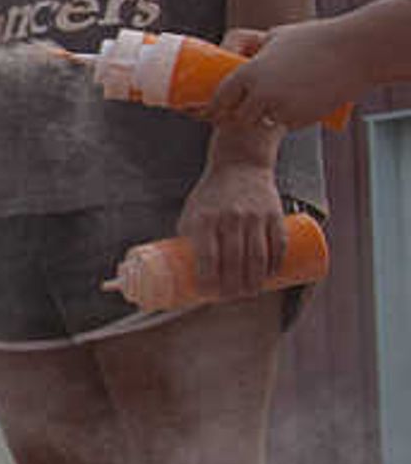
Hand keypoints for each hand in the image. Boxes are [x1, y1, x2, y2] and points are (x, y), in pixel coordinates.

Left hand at [173, 163, 287, 301]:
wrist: (240, 165)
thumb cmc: (210, 195)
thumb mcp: (192, 213)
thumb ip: (190, 240)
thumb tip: (184, 273)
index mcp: (205, 218)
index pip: (207, 255)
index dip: (208, 278)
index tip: (207, 294)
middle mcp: (230, 218)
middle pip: (234, 260)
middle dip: (234, 285)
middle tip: (232, 298)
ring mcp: (254, 216)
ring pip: (258, 255)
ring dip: (255, 280)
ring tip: (250, 293)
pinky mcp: (274, 214)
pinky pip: (278, 244)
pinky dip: (275, 263)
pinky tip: (271, 275)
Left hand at [202, 21, 368, 131]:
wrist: (357, 52)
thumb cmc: (316, 38)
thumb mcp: (276, 37)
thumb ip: (254, 51)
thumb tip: (234, 54)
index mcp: (248, 73)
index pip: (219, 99)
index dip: (215, 107)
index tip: (212, 110)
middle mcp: (260, 94)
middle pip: (238, 118)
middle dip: (241, 115)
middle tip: (247, 108)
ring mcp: (281, 109)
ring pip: (263, 122)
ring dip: (266, 116)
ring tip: (281, 99)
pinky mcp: (302, 118)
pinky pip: (288, 123)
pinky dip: (290, 117)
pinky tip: (302, 100)